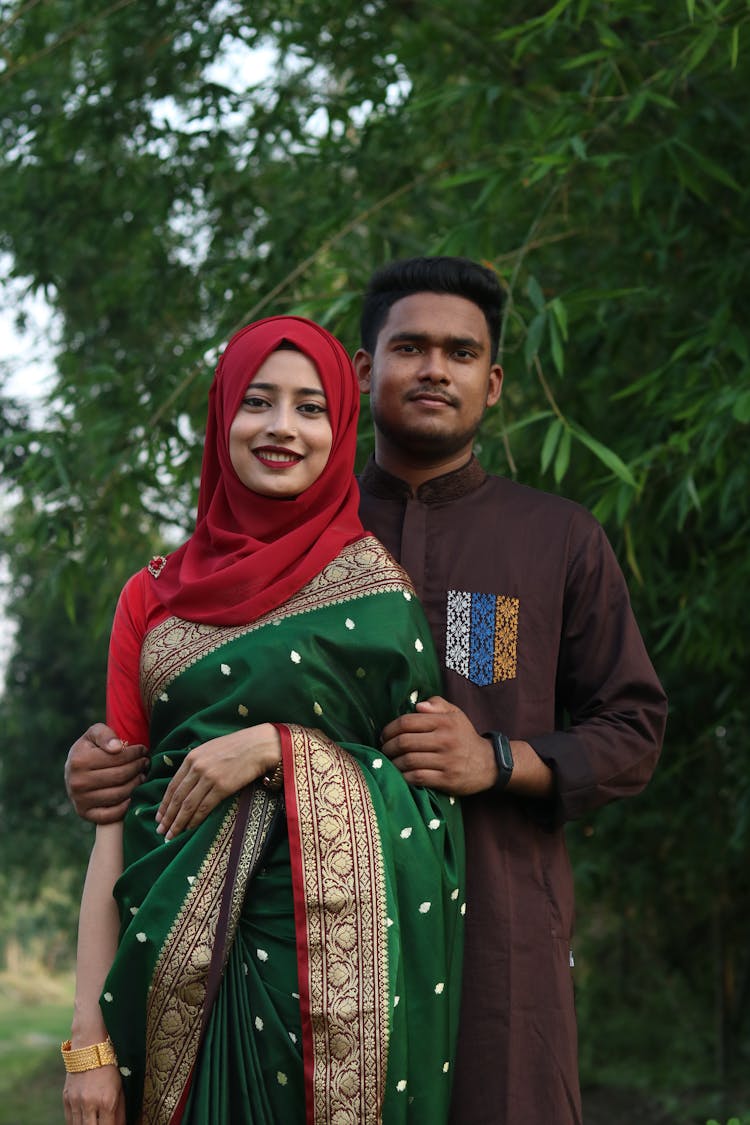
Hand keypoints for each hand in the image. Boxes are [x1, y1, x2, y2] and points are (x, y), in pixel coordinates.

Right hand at [63, 1066, 124, 1124]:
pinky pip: (69, 1120)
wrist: (90, 1049)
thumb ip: (119, 1111)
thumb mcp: (119, 1088)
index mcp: (106, 1101)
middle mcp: (89, 1103)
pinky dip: (75, 1123)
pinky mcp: (66, 1098)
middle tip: (101, 1123)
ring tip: (92, 1122)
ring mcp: (76, 1101)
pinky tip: (82, 1121)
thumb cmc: (109, 1068)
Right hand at [65, 724, 148, 822]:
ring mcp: (80, 800)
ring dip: (136, 785)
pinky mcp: (84, 814)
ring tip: (142, 776)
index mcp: (79, 761)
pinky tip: (132, 797)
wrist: (73, 770)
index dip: (135, 754)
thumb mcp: (94, 734)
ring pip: (119, 794)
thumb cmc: (89, 748)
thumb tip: (117, 747)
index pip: (117, 758)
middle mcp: (77, 782)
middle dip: (138, 768)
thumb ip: (105, 735)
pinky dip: (124, 808)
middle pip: (120, 776)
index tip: (143, 750)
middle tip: (146, 762)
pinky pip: (110, 815)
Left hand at [155, 724, 280, 839]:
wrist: (259, 745)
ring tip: (171, 835)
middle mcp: (197, 767)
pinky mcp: (223, 787)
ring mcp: (209, 777)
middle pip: (178, 797)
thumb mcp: (209, 750)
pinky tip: (190, 828)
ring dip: (178, 822)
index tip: (159, 817)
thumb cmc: (237, 747)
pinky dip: (195, 820)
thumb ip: (196, 764)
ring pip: (188, 805)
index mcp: (191, 758)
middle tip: (161, 831)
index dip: (164, 804)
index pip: (172, 785)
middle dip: (168, 817)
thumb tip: (185, 784)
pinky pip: (204, 807)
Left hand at [380, 696, 495, 794]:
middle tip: (384, 750)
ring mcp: (447, 761)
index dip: (390, 729)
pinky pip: (418, 777)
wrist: (489, 764)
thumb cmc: (465, 737)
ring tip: (390, 763)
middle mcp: (445, 740)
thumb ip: (437, 704)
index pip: (407, 722)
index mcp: (444, 722)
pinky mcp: (447, 779)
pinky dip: (404, 777)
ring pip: (409, 761)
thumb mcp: (456, 714)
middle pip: (405, 742)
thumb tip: (417, 705)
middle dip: (388, 747)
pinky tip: (401, 775)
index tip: (384, 736)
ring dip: (394, 763)